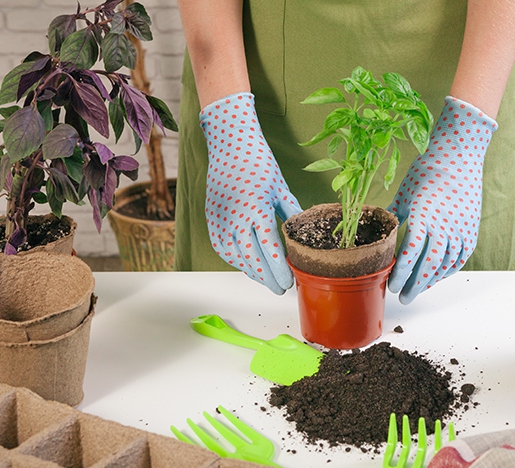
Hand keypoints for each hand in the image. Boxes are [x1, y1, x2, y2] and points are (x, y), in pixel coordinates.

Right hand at [201, 92, 301, 293]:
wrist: (230, 144)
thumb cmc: (259, 163)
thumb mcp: (282, 189)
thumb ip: (292, 216)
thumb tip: (303, 238)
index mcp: (256, 209)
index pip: (269, 250)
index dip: (279, 270)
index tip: (289, 282)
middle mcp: (235, 217)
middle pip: (252, 259)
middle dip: (268, 278)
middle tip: (281, 288)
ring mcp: (220, 219)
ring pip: (235, 257)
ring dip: (251, 272)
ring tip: (267, 279)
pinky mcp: (210, 218)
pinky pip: (222, 248)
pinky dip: (236, 260)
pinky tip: (248, 265)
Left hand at [387, 96, 496, 303]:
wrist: (458, 159)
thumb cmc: (426, 173)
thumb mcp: (403, 194)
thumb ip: (393, 217)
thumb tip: (380, 234)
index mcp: (423, 216)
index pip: (410, 254)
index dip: (400, 274)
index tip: (391, 285)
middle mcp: (444, 226)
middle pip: (429, 265)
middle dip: (414, 285)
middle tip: (403, 297)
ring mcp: (460, 229)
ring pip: (445, 265)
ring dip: (430, 281)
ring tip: (417, 289)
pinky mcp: (471, 230)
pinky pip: (459, 258)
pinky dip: (447, 270)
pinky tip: (436, 276)